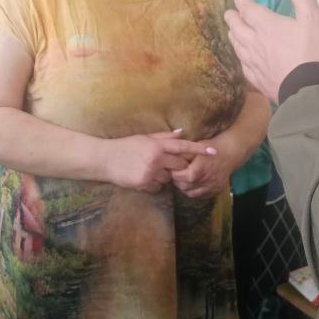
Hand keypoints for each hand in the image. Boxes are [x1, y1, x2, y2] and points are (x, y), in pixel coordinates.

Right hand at [101, 129, 216, 192]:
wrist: (104, 159)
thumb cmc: (124, 146)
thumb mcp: (144, 138)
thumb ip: (163, 137)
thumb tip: (181, 132)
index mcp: (156, 145)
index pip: (183, 147)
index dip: (199, 149)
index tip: (213, 152)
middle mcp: (156, 158)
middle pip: (180, 165)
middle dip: (178, 166)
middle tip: (167, 164)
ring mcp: (150, 172)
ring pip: (169, 178)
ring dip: (164, 175)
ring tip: (148, 169)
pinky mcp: (144, 184)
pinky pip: (158, 186)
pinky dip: (153, 183)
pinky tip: (142, 176)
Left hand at [170, 99, 265, 198]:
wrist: (231, 151)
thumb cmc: (211, 146)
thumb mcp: (196, 146)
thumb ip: (183, 154)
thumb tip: (168, 157)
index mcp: (198, 168)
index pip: (178, 176)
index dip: (174, 172)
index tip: (172, 167)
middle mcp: (205, 180)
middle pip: (183, 186)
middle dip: (177, 180)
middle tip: (177, 173)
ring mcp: (211, 186)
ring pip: (190, 193)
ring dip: (185, 187)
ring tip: (184, 178)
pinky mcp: (216, 190)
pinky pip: (200, 195)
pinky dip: (194, 191)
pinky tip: (193, 183)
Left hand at [226, 0, 318, 102]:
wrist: (308, 90)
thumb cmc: (313, 51)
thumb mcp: (314, 18)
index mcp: (267, 25)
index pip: (248, 10)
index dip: (242, 2)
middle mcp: (255, 43)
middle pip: (238, 28)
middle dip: (232, 19)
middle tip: (228, 14)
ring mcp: (255, 63)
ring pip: (238, 47)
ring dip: (234, 37)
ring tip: (232, 33)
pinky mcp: (258, 80)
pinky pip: (244, 67)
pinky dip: (241, 60)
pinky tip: (242, 61)